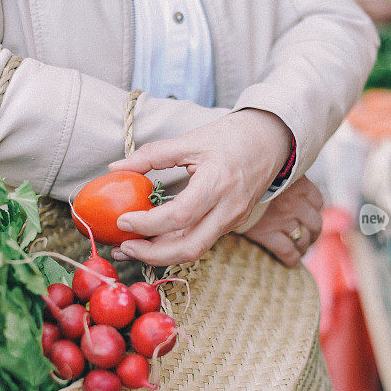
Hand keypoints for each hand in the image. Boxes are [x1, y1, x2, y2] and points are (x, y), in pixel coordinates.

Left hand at [109, 109, 292, 265]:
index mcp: (218, 183)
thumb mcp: (191, 139)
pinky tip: (153, 239)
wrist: (273, 140)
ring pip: (195, 249)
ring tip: (130, 247)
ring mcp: (233, 219)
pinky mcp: (232, 223)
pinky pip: (201, 240)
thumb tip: (117, 166)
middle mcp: (228, 209)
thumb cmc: (233, 136)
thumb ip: (152, 154)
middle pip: (189, 248)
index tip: (122, 220)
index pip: (179, 216)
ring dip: (161, 254)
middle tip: (123, 247)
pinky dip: (175, 244)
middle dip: (152, 254)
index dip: (147, 223)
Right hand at [242, 177, 322, 266]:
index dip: (314, 212)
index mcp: (297, 184)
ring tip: (299, 250)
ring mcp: (282, 219)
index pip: (317, 201)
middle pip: (314, 223)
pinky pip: (287, 251)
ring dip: (303, 247)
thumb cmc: (246, 177)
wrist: (224, 187)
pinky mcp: (267, 233)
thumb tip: (289, 180)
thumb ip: (283, 177)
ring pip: (302, 239)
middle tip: (307, 239)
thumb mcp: (271, 170)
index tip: (309, 218)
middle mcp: (293, 201)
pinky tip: (292, 263)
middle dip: (312, 234)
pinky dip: (292, 259)